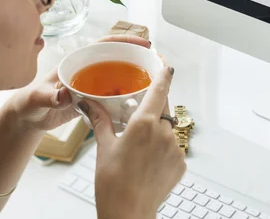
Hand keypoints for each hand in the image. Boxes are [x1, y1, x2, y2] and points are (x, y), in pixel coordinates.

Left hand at [7, 35, 151, 131]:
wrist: (28, 119)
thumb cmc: (30, 103)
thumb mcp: (38, 98)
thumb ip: (50, 96)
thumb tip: (64, 94)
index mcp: (77, 61)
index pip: (104, 44)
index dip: (124, 41)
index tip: (143, 43)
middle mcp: (87, 70)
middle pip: (116, 58)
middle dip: (136, 58)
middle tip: (156, 64)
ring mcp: (92, 85)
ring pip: (118, 77)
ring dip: (134, 79)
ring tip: (152, 83)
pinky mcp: (93, 100)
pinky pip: (114, 96)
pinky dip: (126, 98)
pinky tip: (137, 103)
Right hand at [79, 66, 185, 218]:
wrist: (128, 213)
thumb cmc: (113, 183)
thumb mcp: (104, 147)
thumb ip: (100, 120)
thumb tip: (88, 103)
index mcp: (144, 123)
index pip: (159, 90)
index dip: (164, 75)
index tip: (167, 66)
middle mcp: (163, 133)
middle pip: (164, 108)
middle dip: (154, 108)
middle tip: (139, 117)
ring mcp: (175, 148)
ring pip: (168, 129)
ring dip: (157, 131)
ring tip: (140, 148)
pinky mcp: (181, 163)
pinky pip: (173, 147)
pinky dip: (163, 149)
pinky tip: (148, 162)